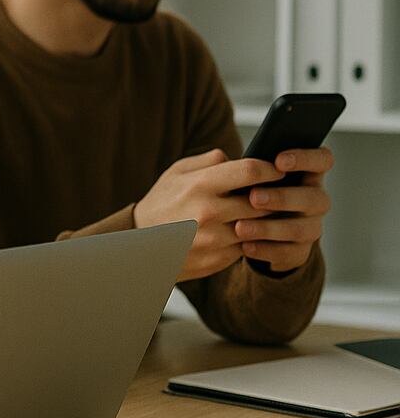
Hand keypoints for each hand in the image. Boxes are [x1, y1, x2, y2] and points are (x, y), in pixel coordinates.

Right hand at [134, 148, 281, 280]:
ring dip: (263, 221)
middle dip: (272, 197)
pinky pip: (247, 247)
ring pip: (258, 227)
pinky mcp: (217, 260)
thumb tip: (239, 157)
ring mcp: (213, 240)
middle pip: (262, 201)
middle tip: (276, 193)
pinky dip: (249, 239)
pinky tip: (242, 233)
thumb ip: (209, 161)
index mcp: (199, 185)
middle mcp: (207, 213)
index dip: (271, 169)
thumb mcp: (176, 174)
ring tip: (260, 213)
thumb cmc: (161, 204)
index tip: (278, 171)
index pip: (250, 171)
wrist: (139, 246)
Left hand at [235, 148, 332, 272]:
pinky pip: (289, 253)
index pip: (322, 160)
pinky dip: (266, 250)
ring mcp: (310, 227)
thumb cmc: (248, 194)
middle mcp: (314, 200)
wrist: (249, 232)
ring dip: (270, 227)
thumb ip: (244, 168)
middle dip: (283, 197)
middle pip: (315, 198)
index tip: (279, 161)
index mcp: (306, 175)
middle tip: (253, 197)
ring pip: (301, 229)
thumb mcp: (246, 178)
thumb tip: (221, 158)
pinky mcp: (299, 251)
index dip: (307, 158)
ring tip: (240, 227)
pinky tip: (245, 246)